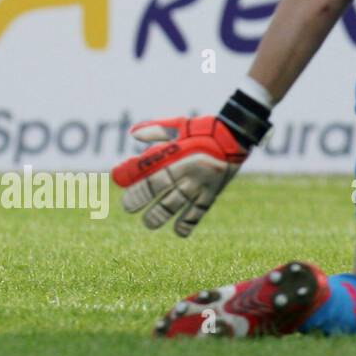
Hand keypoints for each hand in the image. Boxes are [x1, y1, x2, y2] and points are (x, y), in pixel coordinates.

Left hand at [111, 115, 250, 236]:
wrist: (238, 135)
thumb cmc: (204, 128)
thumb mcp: (179, 124)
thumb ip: (155, 130)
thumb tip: (132, 134)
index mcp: (177, 151)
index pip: (149, 165)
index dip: (131, 173)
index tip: (116, 178)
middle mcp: (187, 168)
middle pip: (160, 186)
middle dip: (141, 197)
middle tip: (128, 207)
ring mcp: (201, 182)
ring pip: (178, 202)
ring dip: (161, 214)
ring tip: (149, 223)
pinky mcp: (213, 192)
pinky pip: (200, 210)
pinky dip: (189, 222)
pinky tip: (179, 232)